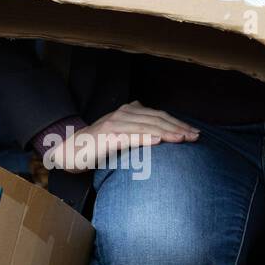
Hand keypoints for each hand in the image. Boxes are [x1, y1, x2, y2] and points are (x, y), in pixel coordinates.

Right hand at [43, 101, 198, 172]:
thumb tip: (155, 124)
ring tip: (183, 139)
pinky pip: (129, 137)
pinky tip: (158, 141)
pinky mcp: (105, 138)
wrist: (69, 152)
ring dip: (166, 132)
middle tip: (195, 137)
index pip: (158, 115)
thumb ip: (135, 126)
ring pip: (145, 127)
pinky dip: (144, 138)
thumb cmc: (96, 146)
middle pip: (155, 119)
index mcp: (127, 112)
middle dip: (177, 127)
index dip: (177, 122)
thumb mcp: (118, 132)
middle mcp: (121, 115)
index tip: (195, 133)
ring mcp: (113, 125)